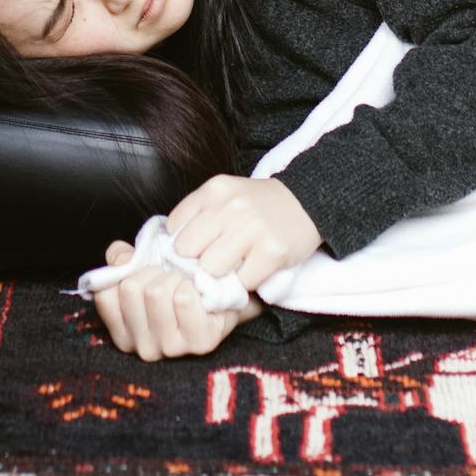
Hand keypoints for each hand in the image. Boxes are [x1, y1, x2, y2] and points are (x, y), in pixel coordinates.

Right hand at [93, 241, 260, 360]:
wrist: (223, 298)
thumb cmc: (177, 285)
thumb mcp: (143, 270)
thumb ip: (121, 259)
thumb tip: (120, 256)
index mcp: (124, 334)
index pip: (106, 294)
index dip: (127, 275)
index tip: (145, 277)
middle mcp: (143, 348)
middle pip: (131, 289)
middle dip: (153, 272)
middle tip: (169, 279)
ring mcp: (171, 349)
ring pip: (156, 292)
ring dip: (174, 277)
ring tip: (184, 285)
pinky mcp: (199, 343)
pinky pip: (184, 298)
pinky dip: (192, 285)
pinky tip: (199, 294)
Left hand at [167, 174, 321, 291]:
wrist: (306, 202)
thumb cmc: (257, 205)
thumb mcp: (224, 196)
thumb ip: (198, 216)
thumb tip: (169, 250)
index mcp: (214, 191)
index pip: (174, 227)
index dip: (179, 245)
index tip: (190, 253)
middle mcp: (230, 207)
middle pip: (187, 250)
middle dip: (195, 262)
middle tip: (208, 265)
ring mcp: (252, 229)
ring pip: (211, 269)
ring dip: (219, 276)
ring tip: (230, 270)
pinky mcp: (272, 252)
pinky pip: (242, 282)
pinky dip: (244, 284)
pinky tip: (251, 272)